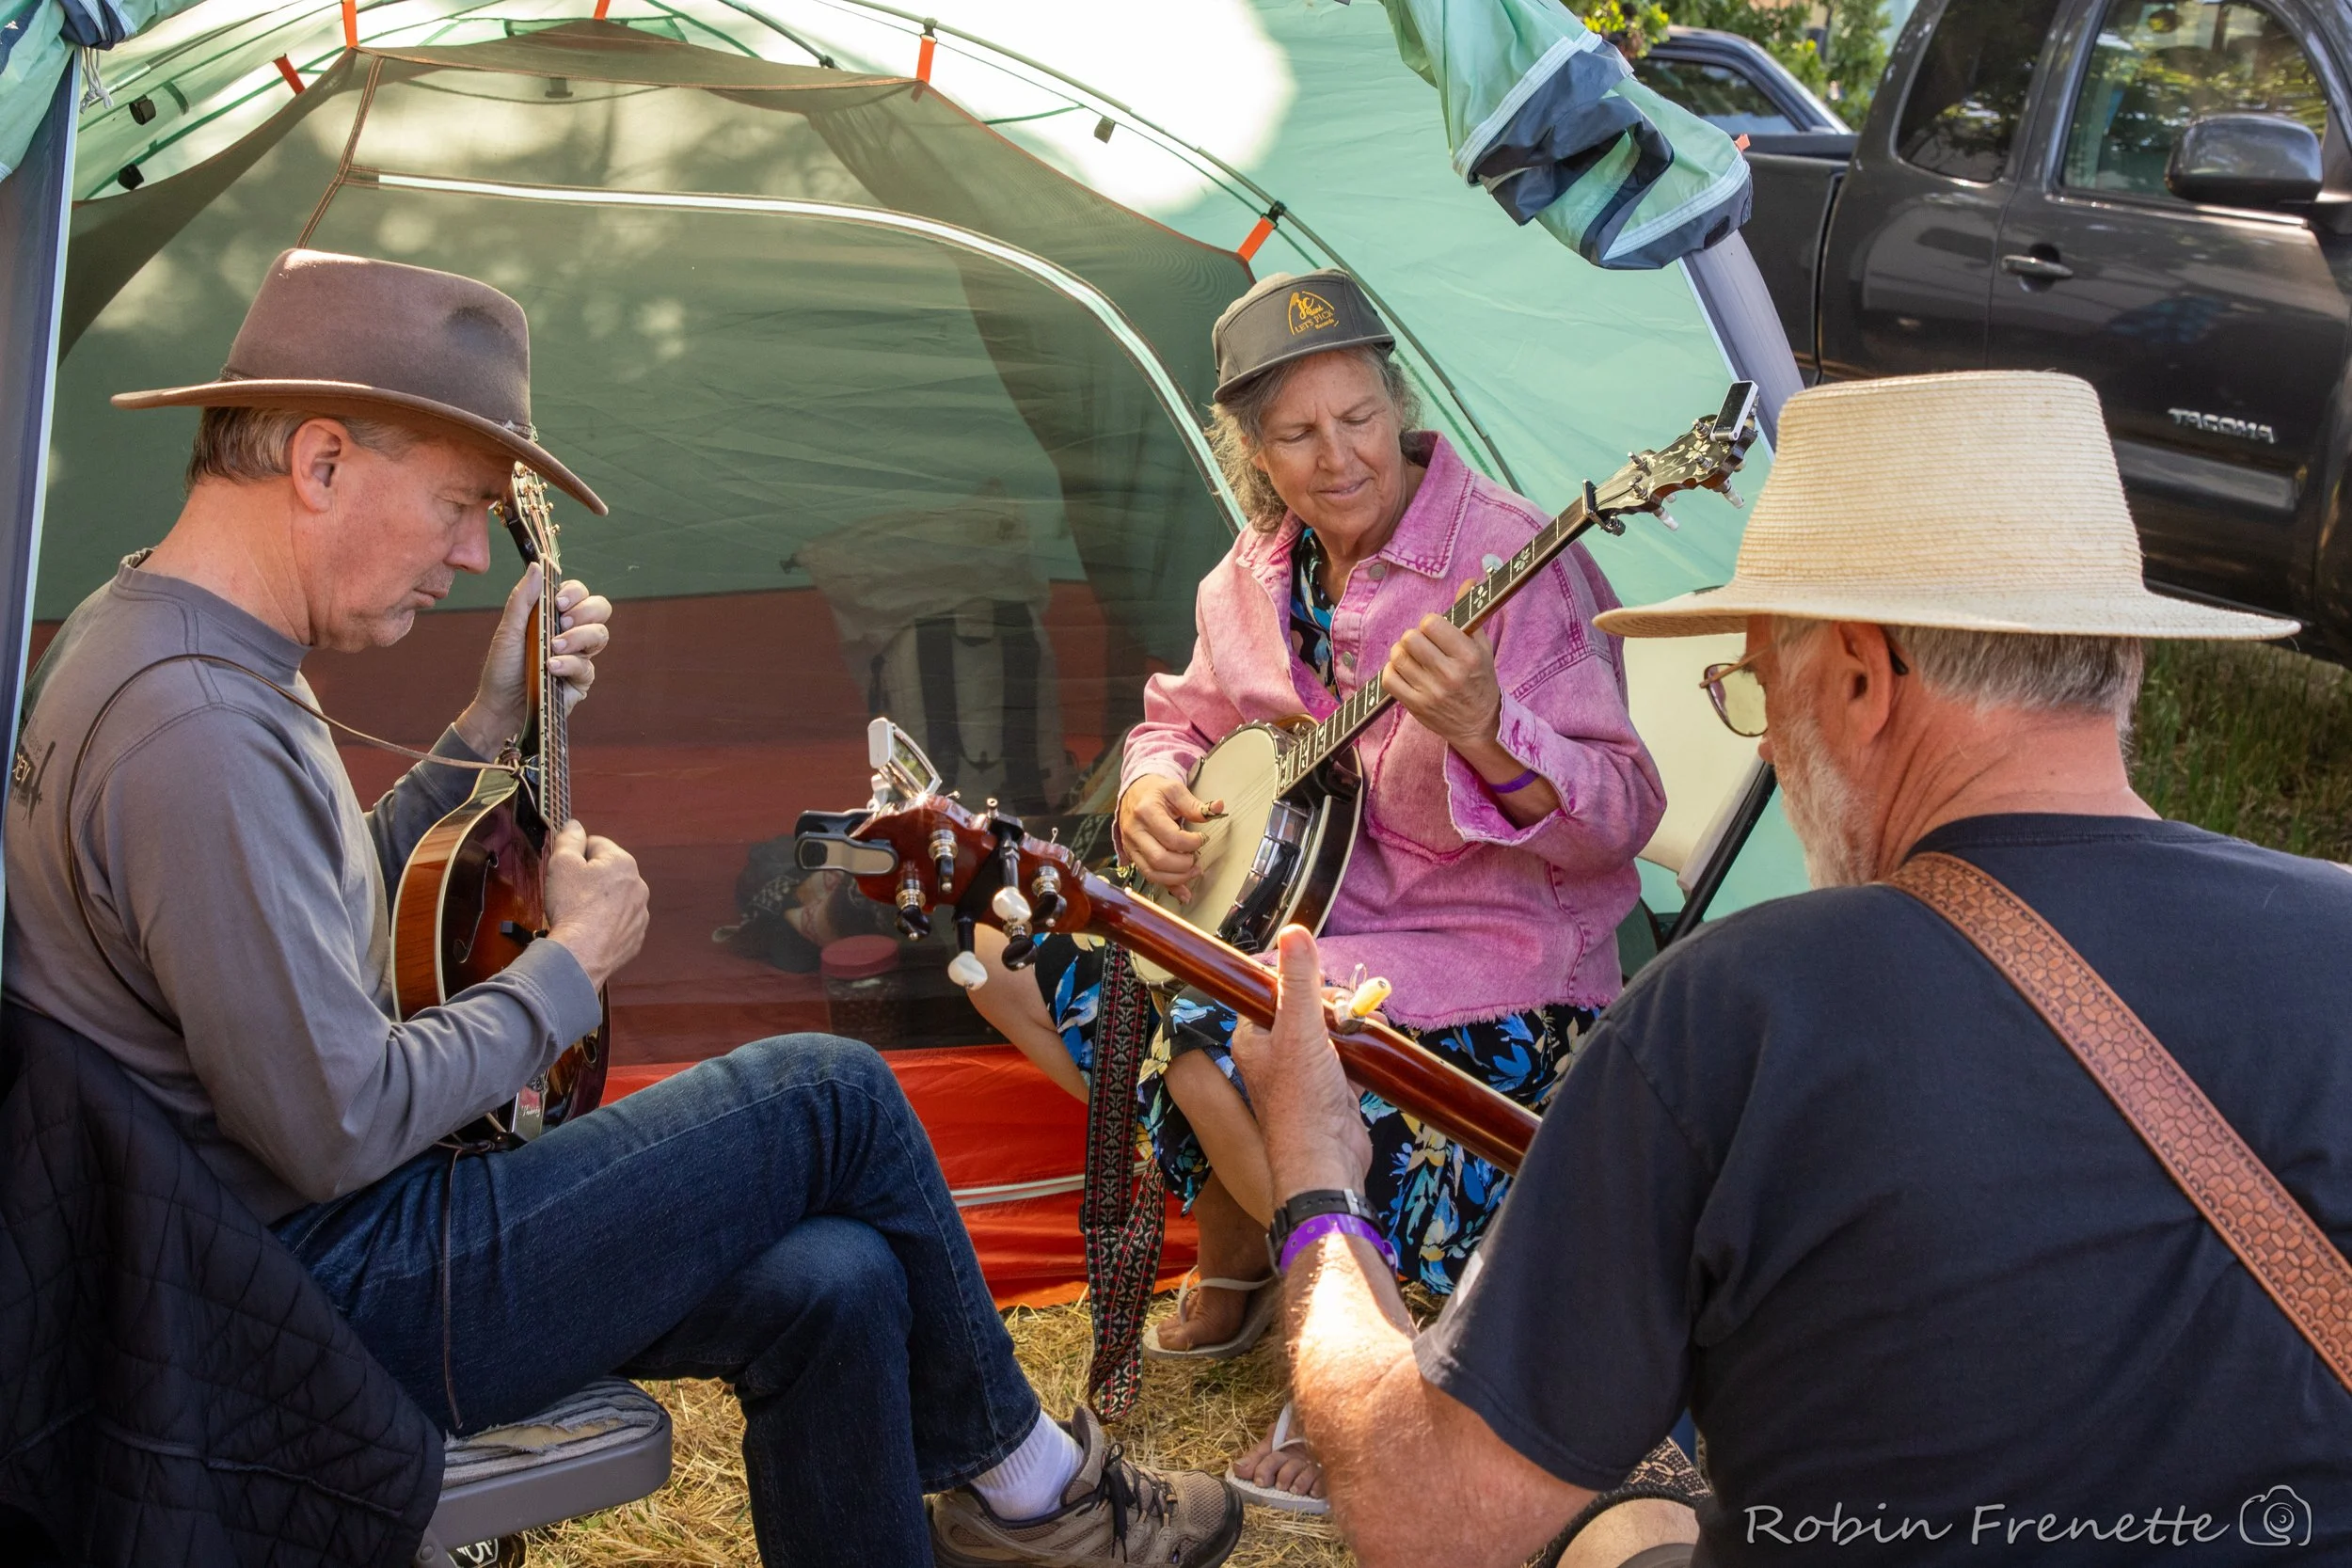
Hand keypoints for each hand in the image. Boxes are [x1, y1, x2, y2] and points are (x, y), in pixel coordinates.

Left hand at [456, 564, 614, 755]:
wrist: (500, 707)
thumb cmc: (502, 668)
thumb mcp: (507, 631)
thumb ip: (523, 599)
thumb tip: (537, 566)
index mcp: (554, 616)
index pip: (579, 593)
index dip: (575, 593)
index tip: (557, 602)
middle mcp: (571, 633)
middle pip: (600, 609)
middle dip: (585, 611)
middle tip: (563, 621)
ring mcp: (579, 656)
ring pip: (600, 635)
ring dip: (578, 637)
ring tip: (553, 647)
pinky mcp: (581, 681)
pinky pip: (587, 666)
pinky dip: (569, 664)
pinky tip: (551, 667)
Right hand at [542, 821, 648, 989]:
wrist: (581, 954)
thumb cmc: (571, 906)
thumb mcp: (562, 863)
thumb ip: (569, 839)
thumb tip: (575, 825)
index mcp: (623, 863)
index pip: (597, 844)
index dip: (576, 854)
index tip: (565, 869)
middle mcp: (639, 886)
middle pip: (608, 871)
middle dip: (589, 878)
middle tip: (569, 893)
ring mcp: (640, 913)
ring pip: (615, 898)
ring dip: (599, 901)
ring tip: (579, 913)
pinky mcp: (636, 936)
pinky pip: (619, 922)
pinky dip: (606, 923)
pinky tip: (590, 929)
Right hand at [1117, 774, 1221, 900]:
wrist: (1135, 792)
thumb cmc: (1155, 791)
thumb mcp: (1176, 790)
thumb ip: (1195, 805)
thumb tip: (1218, 809)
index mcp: (1146, 812)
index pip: (1171, 837)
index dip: (1191, 843)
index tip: (1201, 839)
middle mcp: (1134, 831)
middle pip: (1159, 859)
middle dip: (1184, 864)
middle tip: (1197, 857)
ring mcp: (1131, 846)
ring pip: (1152, 873)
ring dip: (1177, 877)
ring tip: (1193, 870)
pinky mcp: (1133, 856)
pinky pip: (1149, 877)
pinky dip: (1168, 886)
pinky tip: (1183, 892)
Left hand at [1229, 925, 1372, 1199]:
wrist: (1326, 1161)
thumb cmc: (1301, 1099)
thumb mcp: (1300, 1029)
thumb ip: (1299, 981)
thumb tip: (1293, 931)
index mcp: (1254, 1036)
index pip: (1272, 991)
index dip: (1300, 980)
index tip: (1323, 981)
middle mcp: (1274, 1053)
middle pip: (1307, 1009)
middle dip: (1337, 1005)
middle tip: (1351, 1011)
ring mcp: (1304, 1074)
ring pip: (1331, 1033)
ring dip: (1354, 1025)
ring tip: (1372, 1024)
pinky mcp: (1331, 1091)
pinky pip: (1349, 1058)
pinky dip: (1364, 1051)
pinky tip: (1377, 1044)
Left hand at [1383, 602, 1500, 751]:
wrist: (1480, 724)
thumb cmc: (1480, 680)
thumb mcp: (1482, 647)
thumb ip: (1470, 614)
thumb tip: (1468, 582)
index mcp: (1468, 656)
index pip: (1432, 624)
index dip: (1431, 624)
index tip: (1436, 632)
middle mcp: (1449, 674)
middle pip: (1410, 638)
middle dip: (1414, 638)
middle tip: (1423, 646)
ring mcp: (1431, 692)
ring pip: (1397, 657)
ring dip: (1401, 653)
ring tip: (1413, 658)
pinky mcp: (1415, 706)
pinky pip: (1389, 679)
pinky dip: (1392, 671)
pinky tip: (1404, 672)